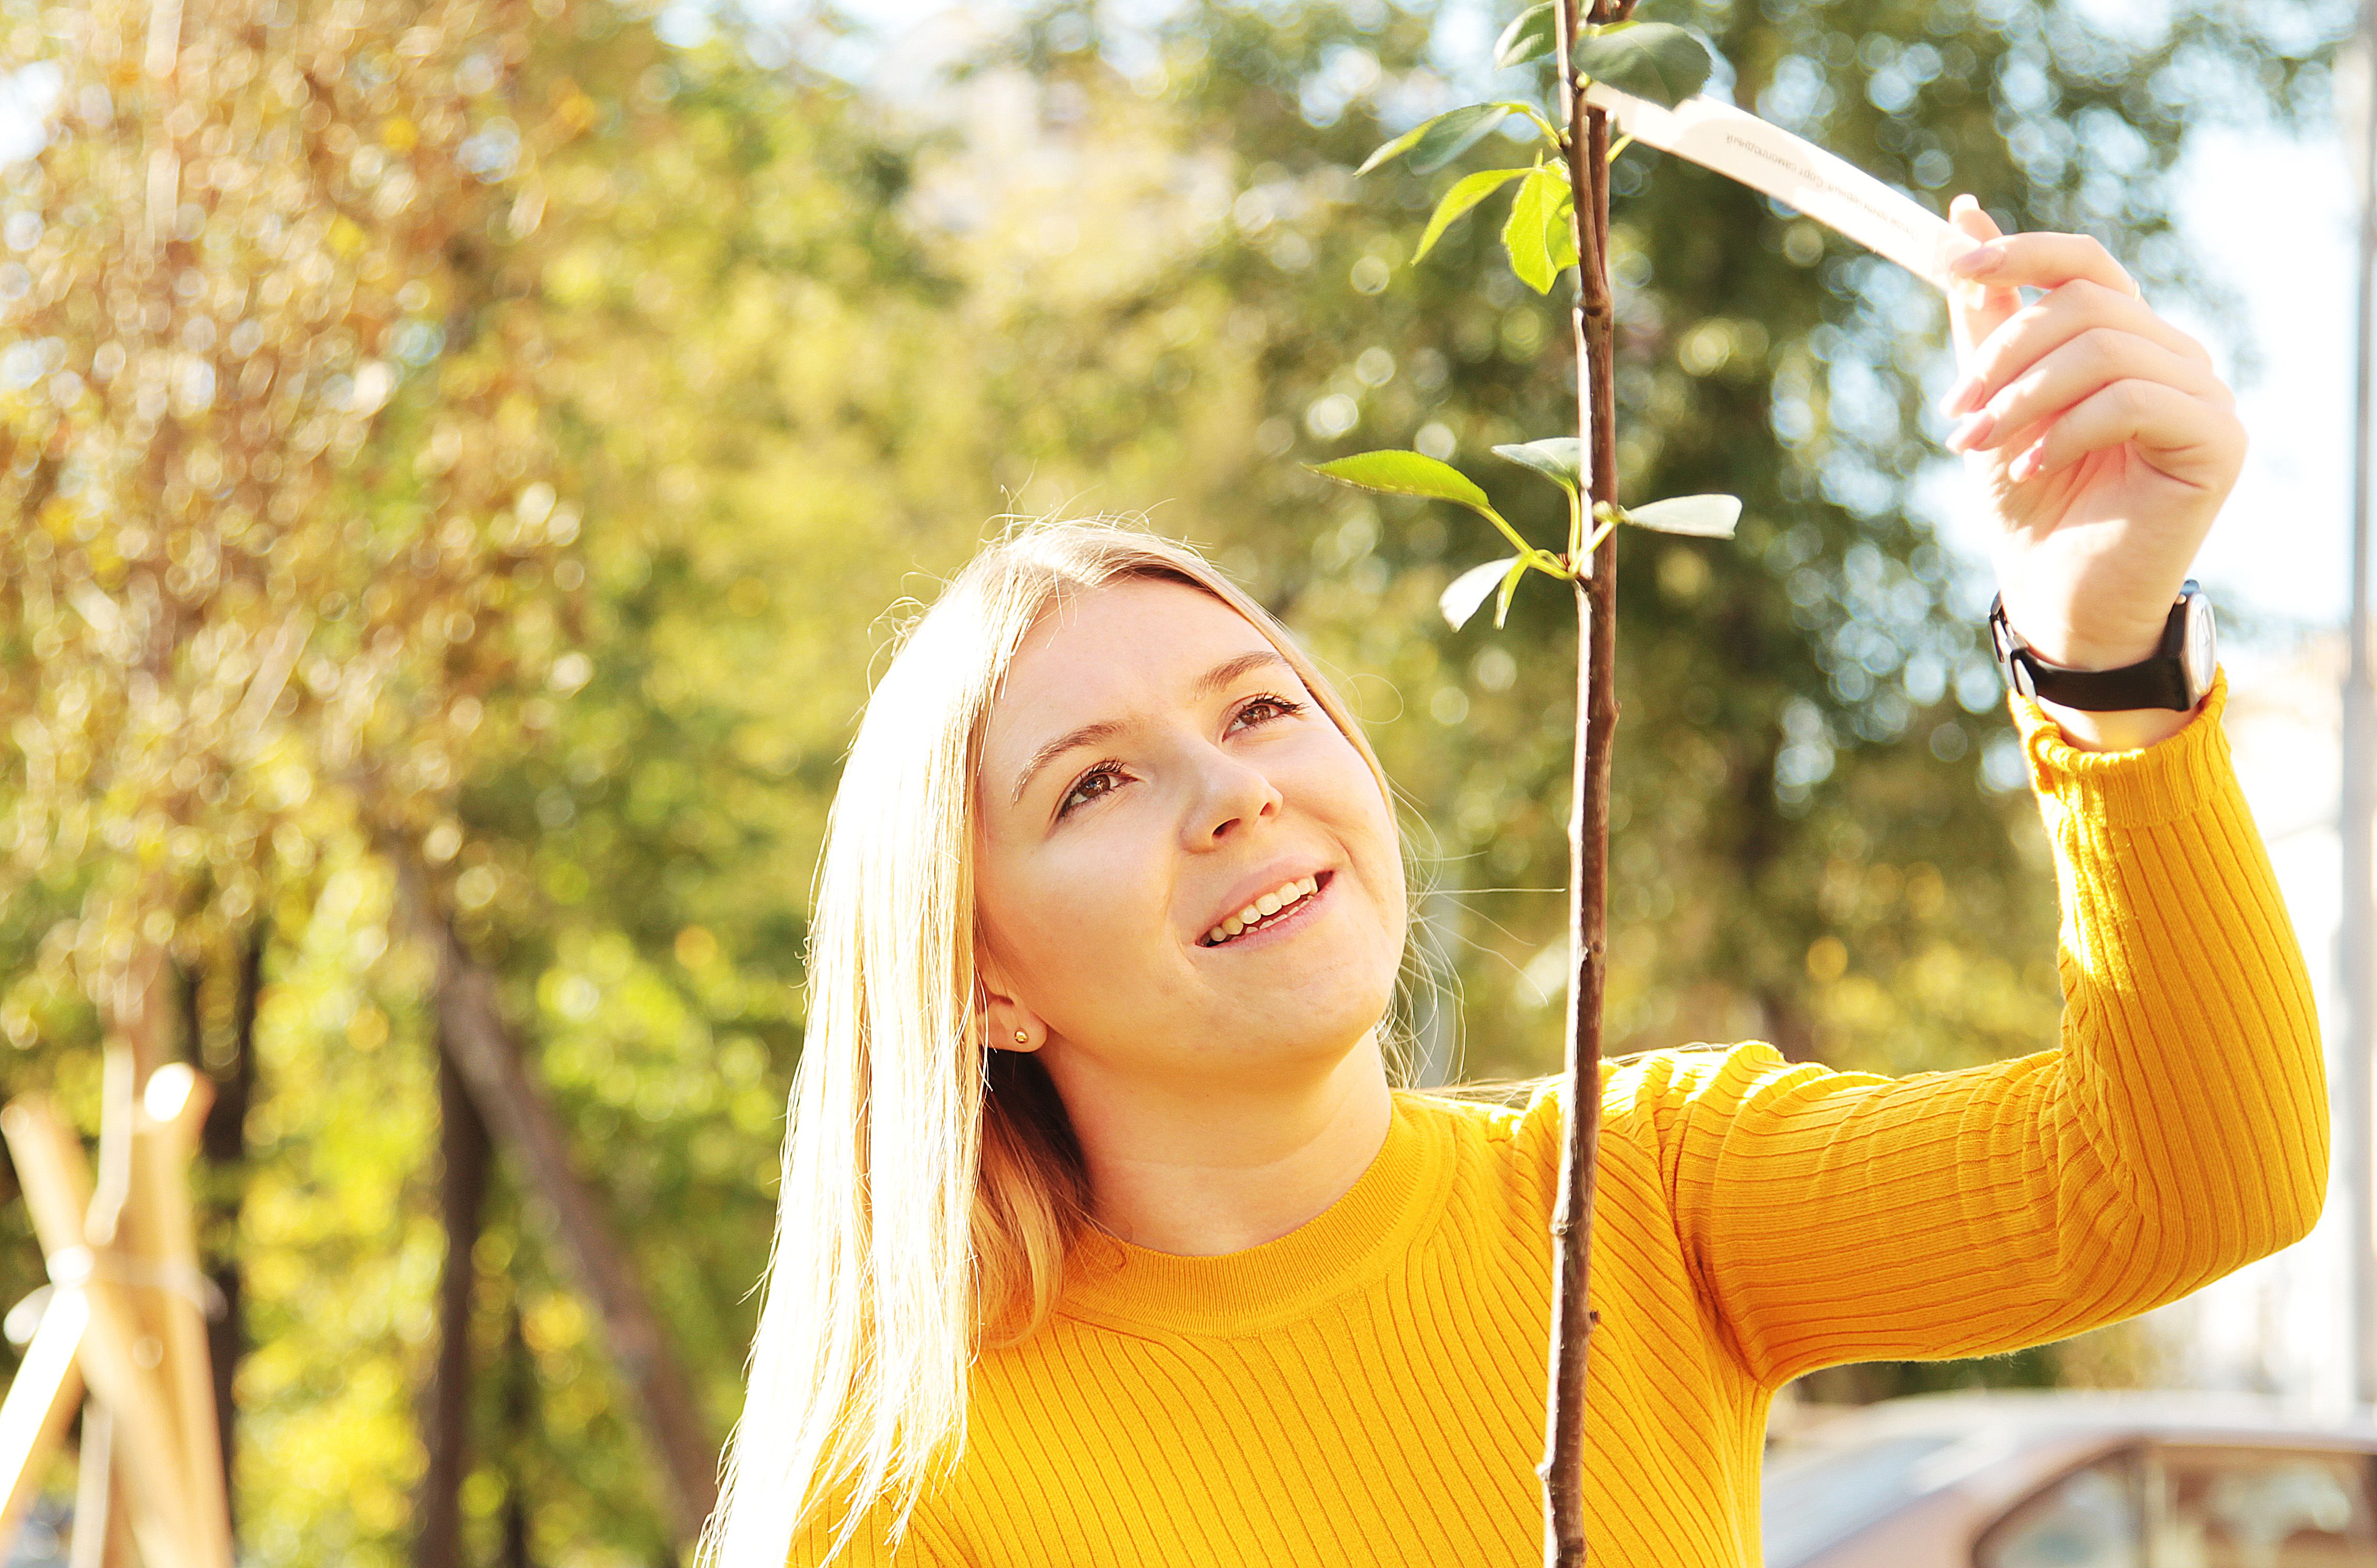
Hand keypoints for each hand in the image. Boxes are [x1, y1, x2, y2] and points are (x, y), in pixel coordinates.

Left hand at [1939, 196, 2242, 747]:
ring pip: (2104, 347)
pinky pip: (2133, 399)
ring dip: (2023, 396)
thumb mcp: (1993, 400)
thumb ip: (1984, 319)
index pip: (2084, 262)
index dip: (2019, 251)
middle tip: (1956, 414)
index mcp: (2125, 338)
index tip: (1952, 261)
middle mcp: (2173, 356)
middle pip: (2085, 302)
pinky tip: (2033, 467)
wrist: (2054, 590)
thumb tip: (1962, 219)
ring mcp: (2203, 395)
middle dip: (2003, 353)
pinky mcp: (2217, 439)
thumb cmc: (2029, 500)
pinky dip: (2067, 430)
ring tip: (1981, 445)